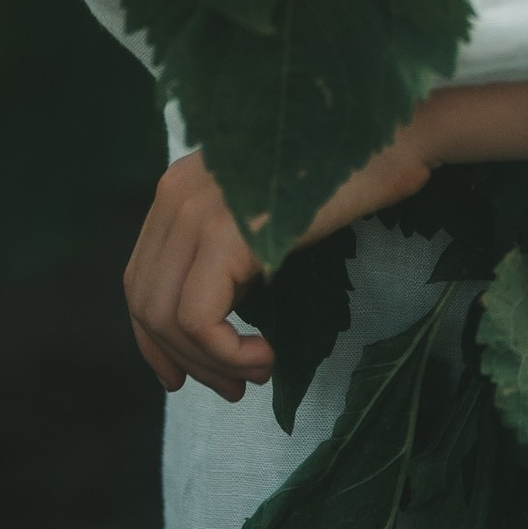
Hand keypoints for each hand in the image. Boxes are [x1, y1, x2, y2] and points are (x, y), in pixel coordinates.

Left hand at [121, 82, 527, 400]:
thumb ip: (227, 256)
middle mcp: (175, 194)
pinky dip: (228, 353)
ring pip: (169, 319)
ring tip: (259, 371)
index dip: (154, 341)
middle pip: (145, 303)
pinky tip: (268, 354)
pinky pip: (198, 320)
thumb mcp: (268, 216)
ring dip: (213, 363)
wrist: (388, 140)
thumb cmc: (346, 178)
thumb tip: (203, 330)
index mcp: (179, 188)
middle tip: (234, 388)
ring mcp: (194, 210)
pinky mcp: (222, 233)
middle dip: (183, 359)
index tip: (182, 379)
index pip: (139, 279)